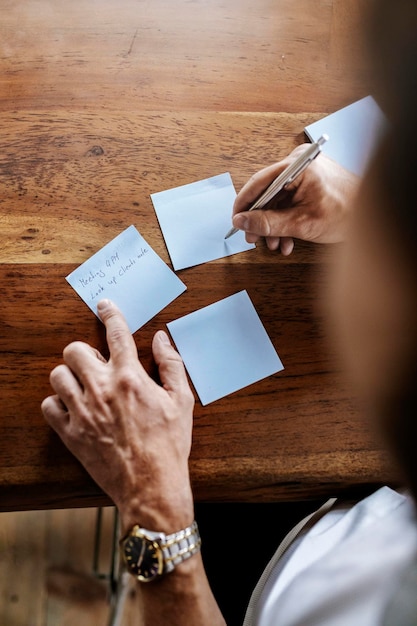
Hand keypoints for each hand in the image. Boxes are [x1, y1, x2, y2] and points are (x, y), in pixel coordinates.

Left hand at [41, 299, 194, 533]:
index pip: (116, 333)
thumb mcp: (182, 401)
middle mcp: (102, 389)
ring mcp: (83, 412)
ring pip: (58, 375)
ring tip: (83, 386)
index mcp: (130, 377)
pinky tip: (72, 408)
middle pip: (75, 350)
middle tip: (96, 364)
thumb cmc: (170, 444)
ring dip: (69, 376)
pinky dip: (57, 404)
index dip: (110, 314)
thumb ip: (172, 365)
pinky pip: (49, 407)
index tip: (104, 306)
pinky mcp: (71, 434)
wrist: (152, 486)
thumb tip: (161, 339)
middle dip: (84, 352)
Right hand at [232, 145, 358, 254]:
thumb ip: (268, 222)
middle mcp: (300, 164)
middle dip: (261, 220)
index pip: (259, 183)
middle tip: (254, 238)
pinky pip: (290, 201)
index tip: (236, 222)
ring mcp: (306, 173)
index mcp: (297, 165)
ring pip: (278, 201)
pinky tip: (287, 239)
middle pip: (267, 193)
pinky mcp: (311, 184)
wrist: (375, 217)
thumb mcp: (301, 222)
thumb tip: (243, 222)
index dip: (244, 205)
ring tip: (275, 244)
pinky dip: (286, 221)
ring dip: (274, 225)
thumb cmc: (347, 213)